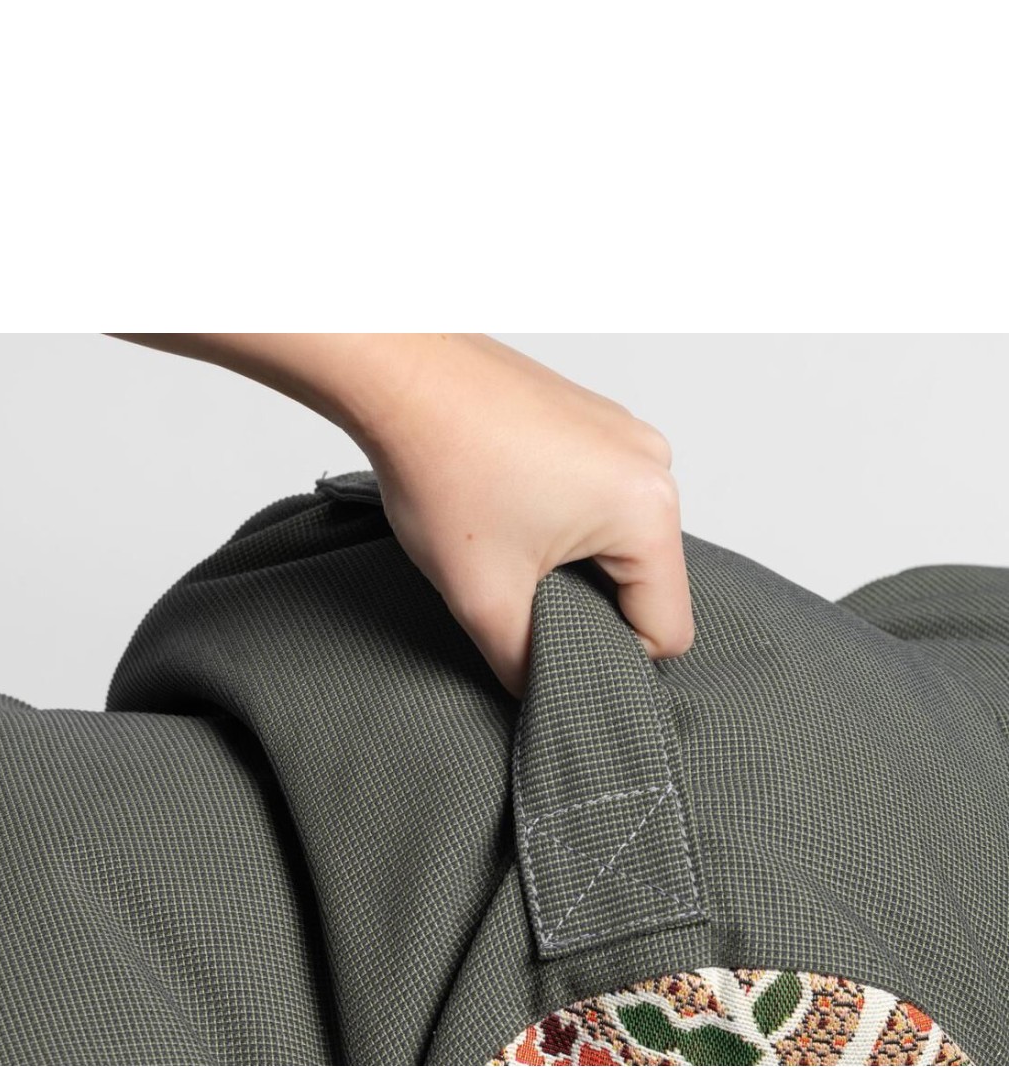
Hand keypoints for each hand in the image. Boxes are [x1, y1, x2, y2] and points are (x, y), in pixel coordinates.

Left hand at [111, 333, 694, 698]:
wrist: (400, 374)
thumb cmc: (442, 464)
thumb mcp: (483, 596)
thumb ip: (524, 664)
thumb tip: (540, 692)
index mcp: (648, 509)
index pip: (666, 629)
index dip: (609, 656)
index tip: (550, 644)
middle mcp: (654, 464)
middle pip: (647, 583)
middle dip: (586, 602)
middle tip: (516, 589)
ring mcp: (626, 434)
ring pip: (621, 541)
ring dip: (571, 560)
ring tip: (506, 540)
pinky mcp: (594, 420)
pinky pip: (601, 497)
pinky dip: (562, 518)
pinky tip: (506, 508)